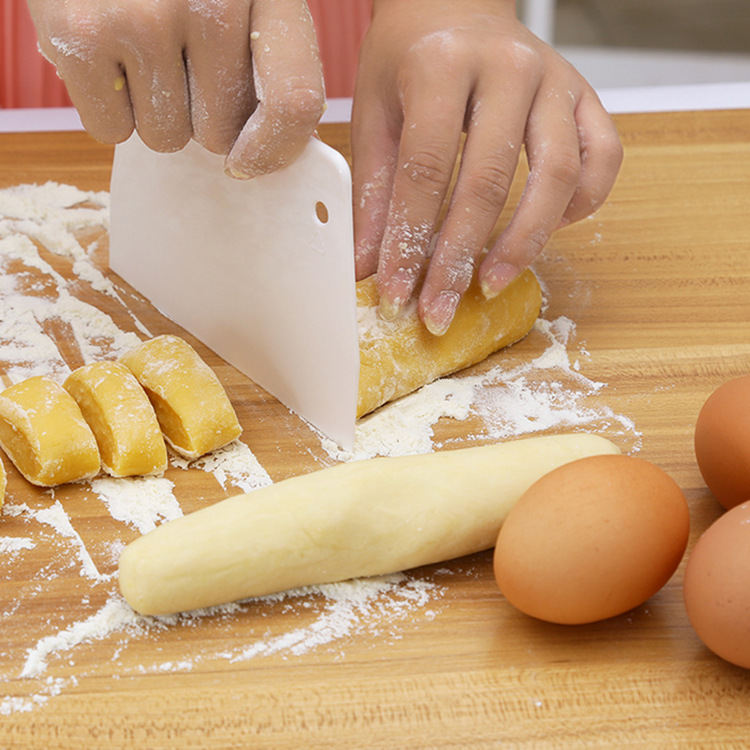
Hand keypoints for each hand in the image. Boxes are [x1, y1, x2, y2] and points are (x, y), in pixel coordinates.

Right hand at [27, 0, 324, 176]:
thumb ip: (269, 56)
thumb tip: (263, 152)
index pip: (294, 102)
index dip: (275, 149)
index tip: (248, 160)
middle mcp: (211, 3)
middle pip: (220, 133)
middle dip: (199, 114)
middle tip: (178, 62)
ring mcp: (142, 18)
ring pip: (166, 137)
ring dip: (154, 111)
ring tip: (140, 49)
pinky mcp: (79, 35)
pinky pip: (112, 130)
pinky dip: (110, 108)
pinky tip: (107, 55)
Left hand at [351, 0, 622, 334]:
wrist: (455, 4)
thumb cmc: (410, 57)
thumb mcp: (376, 114)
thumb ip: (373, 192)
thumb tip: (368, 268)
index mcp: (441, 63)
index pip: (425, 170)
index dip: (410, 242)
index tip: (397, 294)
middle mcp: (507, 67)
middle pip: (489, 182)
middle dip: (461, 258)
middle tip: (440, 309)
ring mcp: (556, 80)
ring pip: (557, 176)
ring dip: (525, 243)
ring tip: (490, 283)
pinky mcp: (586, 96)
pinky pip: (603, 159)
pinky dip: (581, 204)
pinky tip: (548, 230)